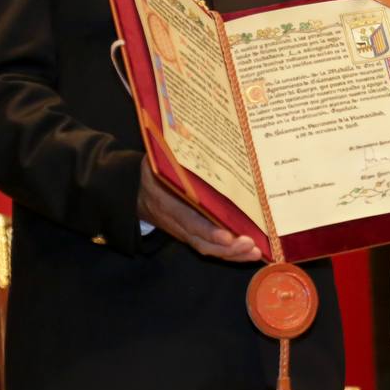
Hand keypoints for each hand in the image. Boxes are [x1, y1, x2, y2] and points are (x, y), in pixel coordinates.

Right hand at [137, 161, 262, 261]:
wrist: (134, 194)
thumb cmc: (151, 172)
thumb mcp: (157, 160)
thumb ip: (173, 155)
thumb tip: (191, 135)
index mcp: (167, 202)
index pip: (189, 220)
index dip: (208, 231)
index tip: (228, 236)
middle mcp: (176, 222)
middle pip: (202, 242)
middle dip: (227, 248)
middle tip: (251, 245)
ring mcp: (184, 231)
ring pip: (207, 248)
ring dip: (232, 254)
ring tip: (255, 252)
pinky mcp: (191, 234)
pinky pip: (210, 247)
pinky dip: (229, 252)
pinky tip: (249, 251)